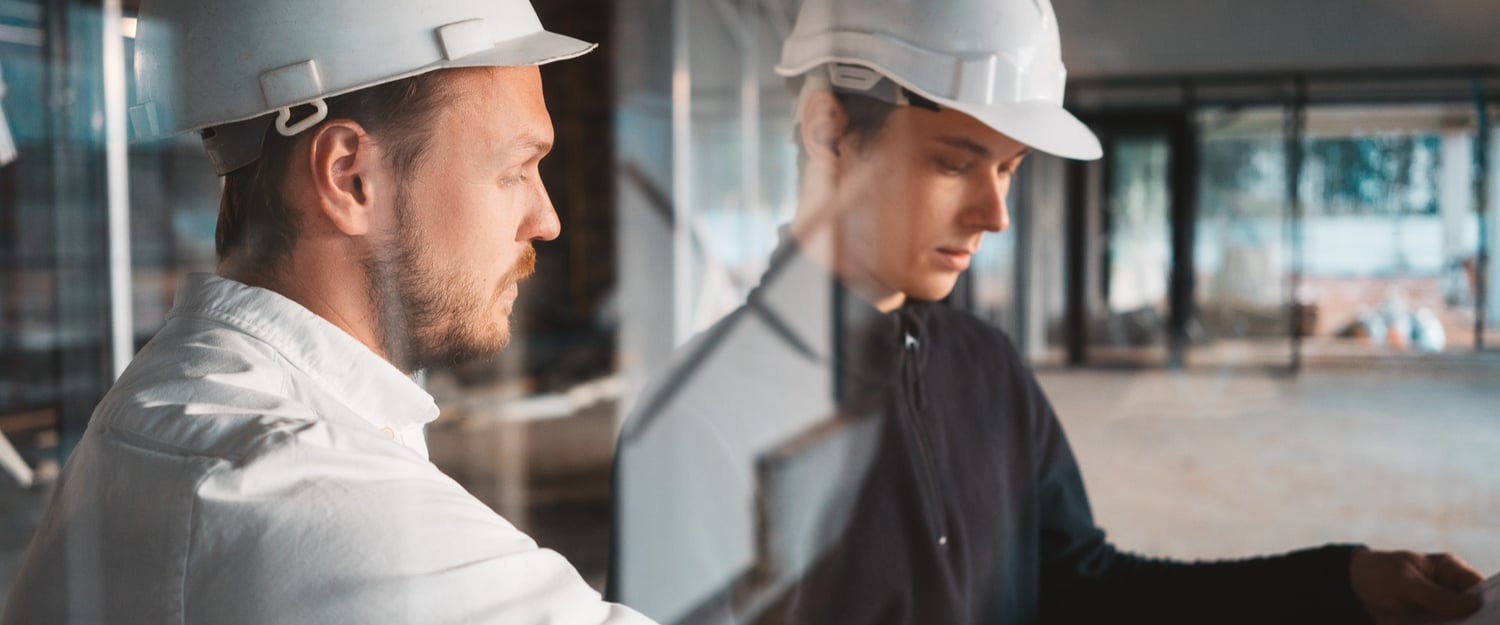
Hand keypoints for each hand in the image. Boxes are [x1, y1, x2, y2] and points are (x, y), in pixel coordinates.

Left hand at [1350, 549, 1484, 624]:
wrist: (1353, 589)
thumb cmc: (1380, 573)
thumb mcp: (1405, 582)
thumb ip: (1437, 595)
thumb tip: (1474, 605)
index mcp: (1451, 570)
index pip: (1480, 586)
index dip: (1488, 602)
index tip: (1486, 615)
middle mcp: (1452, 591)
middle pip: (1474, 610)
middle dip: (1474, 619)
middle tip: (1461, 622)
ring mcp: (1443, 610)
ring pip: (1460, 622)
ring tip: (1439, 623)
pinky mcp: (1432, 623)